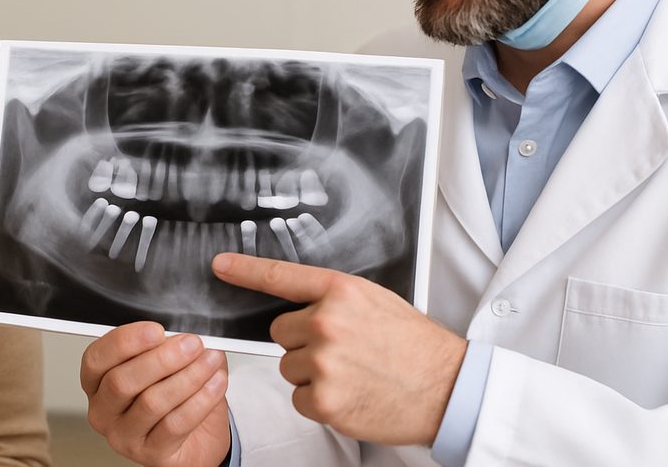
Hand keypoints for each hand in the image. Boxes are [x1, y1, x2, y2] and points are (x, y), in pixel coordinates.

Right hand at [80, 321, 232, 466]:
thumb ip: (168, 345)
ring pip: (151, 402)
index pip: (96, 359)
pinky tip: (214, 385)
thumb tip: (183, 334)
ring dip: (188, 377)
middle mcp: (103, 410)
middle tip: (191, 344)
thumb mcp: (166, 364)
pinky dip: (200, 401)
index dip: (125, 342)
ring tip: (210, 362)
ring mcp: (124, 436)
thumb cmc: (173, 397)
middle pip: (122, 382)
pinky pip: (175, 425)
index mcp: (97, 381)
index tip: (156, 331)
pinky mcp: (149, 454)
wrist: (196, 439)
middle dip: (162, 359)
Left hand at [213, 253, 465, 445]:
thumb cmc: (414, 345)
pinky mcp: (323, 400)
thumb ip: (333, 301)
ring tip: (353, 374)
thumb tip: (298, 307)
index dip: (245, 270)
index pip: (281, 276)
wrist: (447, 389)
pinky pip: (298, 398)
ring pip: (288, 366)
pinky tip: (351, 395)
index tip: (220, 266)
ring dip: (311, 374)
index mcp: (340, 291)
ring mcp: (323, 363)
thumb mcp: (374, 302)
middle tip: (343, 351)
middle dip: (303, 342)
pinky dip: (318, 402)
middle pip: (281, 331)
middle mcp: (327, 322)